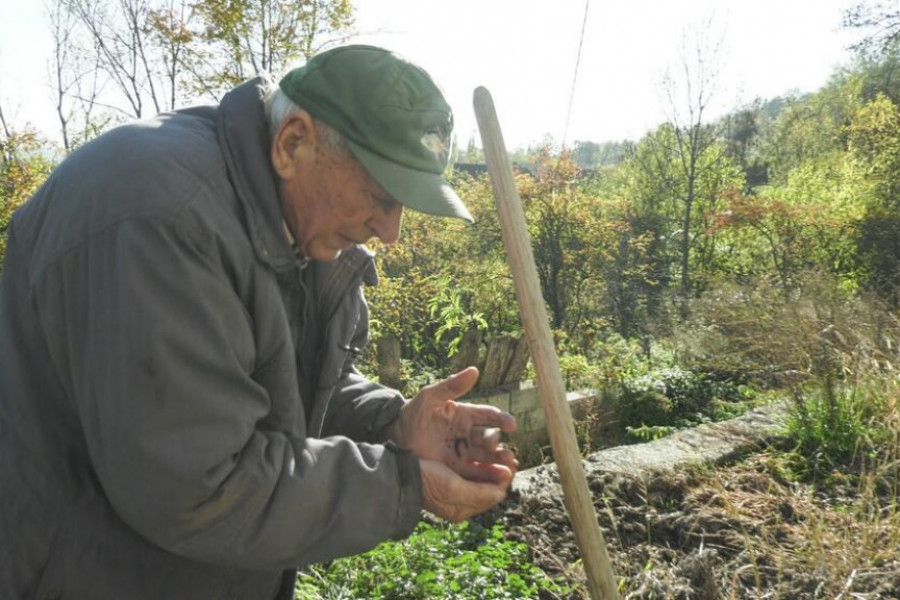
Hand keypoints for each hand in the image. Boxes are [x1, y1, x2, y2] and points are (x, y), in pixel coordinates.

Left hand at [388, 367, 517, 483]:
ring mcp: (463, 452)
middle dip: (500, 447)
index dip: (502, 419)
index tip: (512, 425)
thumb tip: (474, 370)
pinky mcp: (456, 468)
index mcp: (465, 415)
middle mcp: (467, 433)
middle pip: (490, 438)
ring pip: (486, 457)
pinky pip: (474, 472)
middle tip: (508, 455)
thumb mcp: (430, 397)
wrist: (394, 440)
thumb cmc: (412, 415)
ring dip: (499, 463)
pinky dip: (487, 476)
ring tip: (508, 470)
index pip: (489, 416)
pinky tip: (497, 482)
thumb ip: (452, 385)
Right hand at [419, 459, 508, 522]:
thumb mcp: (453, 488)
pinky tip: (485, 450)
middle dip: (500, 472)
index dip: (503, 480)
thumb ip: (479, 493)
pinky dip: (481, 462)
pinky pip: (472, 471)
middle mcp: (460, 503)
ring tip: (501, 451)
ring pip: (482, 478)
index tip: (511, 464)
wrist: (400, 473)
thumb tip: (502, 493)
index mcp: (461, 509)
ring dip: (492, 464)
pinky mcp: (448, 477)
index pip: (492, 496)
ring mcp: (454, 490)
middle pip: (489, 487)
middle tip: (510, 455)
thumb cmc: (425, 480)